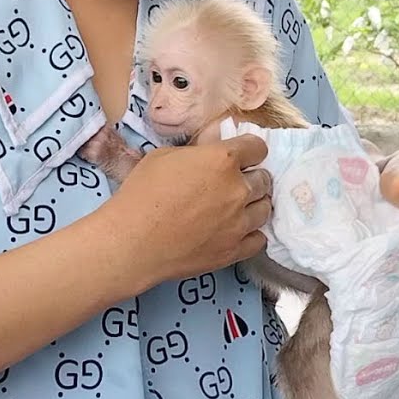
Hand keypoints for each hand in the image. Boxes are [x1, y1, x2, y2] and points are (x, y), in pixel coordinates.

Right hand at [106, 134, 272, 288]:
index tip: (242, 157)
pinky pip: (259, 239)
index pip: (256, 148)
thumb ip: (196, 153)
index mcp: (222, 160)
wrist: (133, 241)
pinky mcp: (235, 250)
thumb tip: (209, 154)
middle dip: (251, 178)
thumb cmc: (141, 194)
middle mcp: (238, 189)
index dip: (249, 151)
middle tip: (232, 185)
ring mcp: (240, 222)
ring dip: (254, 205)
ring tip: (236, 209)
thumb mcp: (163, 157)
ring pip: (265, 209)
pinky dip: (251, 233)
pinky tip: (236, 231)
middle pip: (264, 179)